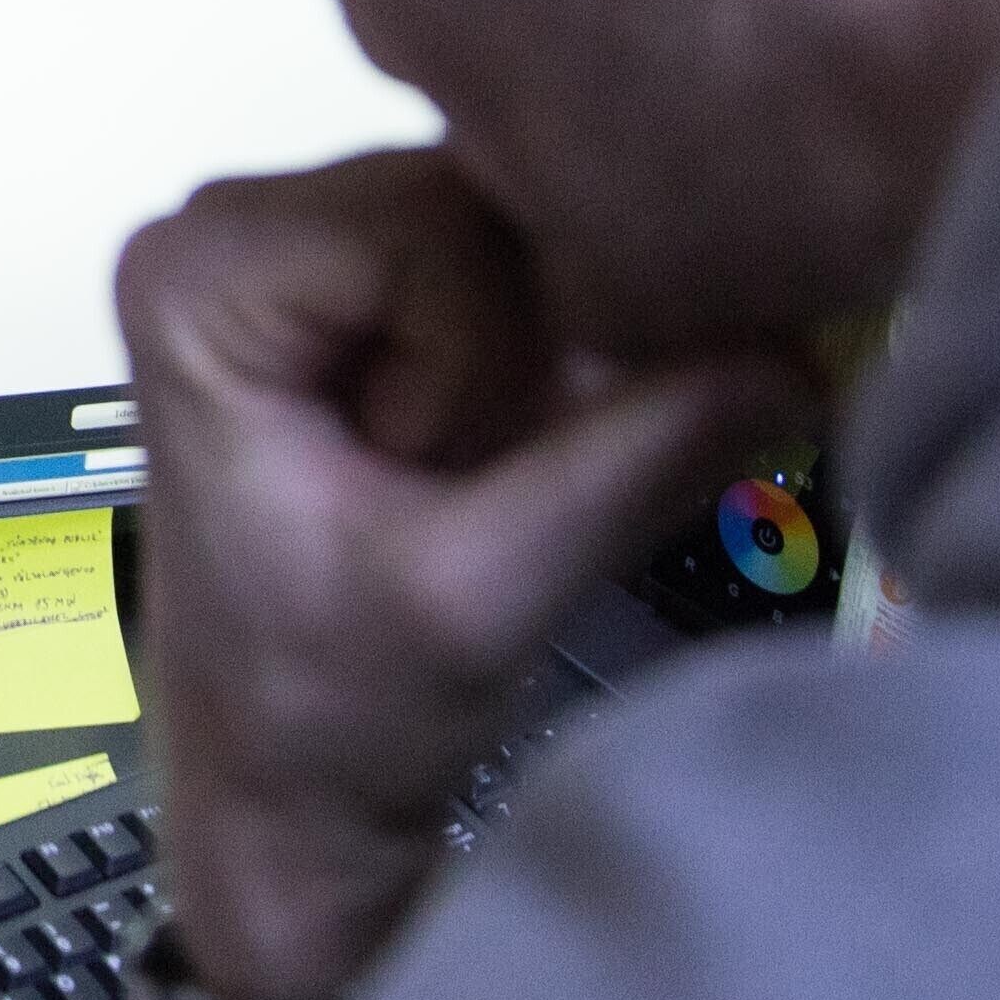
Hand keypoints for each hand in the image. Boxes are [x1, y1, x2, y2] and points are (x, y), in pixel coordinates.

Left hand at [118, 148, 818, 999]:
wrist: (287, 795)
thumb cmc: (324, 712)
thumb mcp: (481, 596)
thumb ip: (629, 464)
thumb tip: (799, 354)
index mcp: (200, 271)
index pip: (429, 222)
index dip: (482, 354)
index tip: (438, 479)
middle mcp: (230, 223)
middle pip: (477, 204)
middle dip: (528, 355)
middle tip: (478, 487)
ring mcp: (301, 247)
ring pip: (517, 236)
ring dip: (550, 366)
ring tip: (483, 483)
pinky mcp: (372, 291)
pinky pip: (520, 274)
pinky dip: (554, 368)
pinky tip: (515, 456)